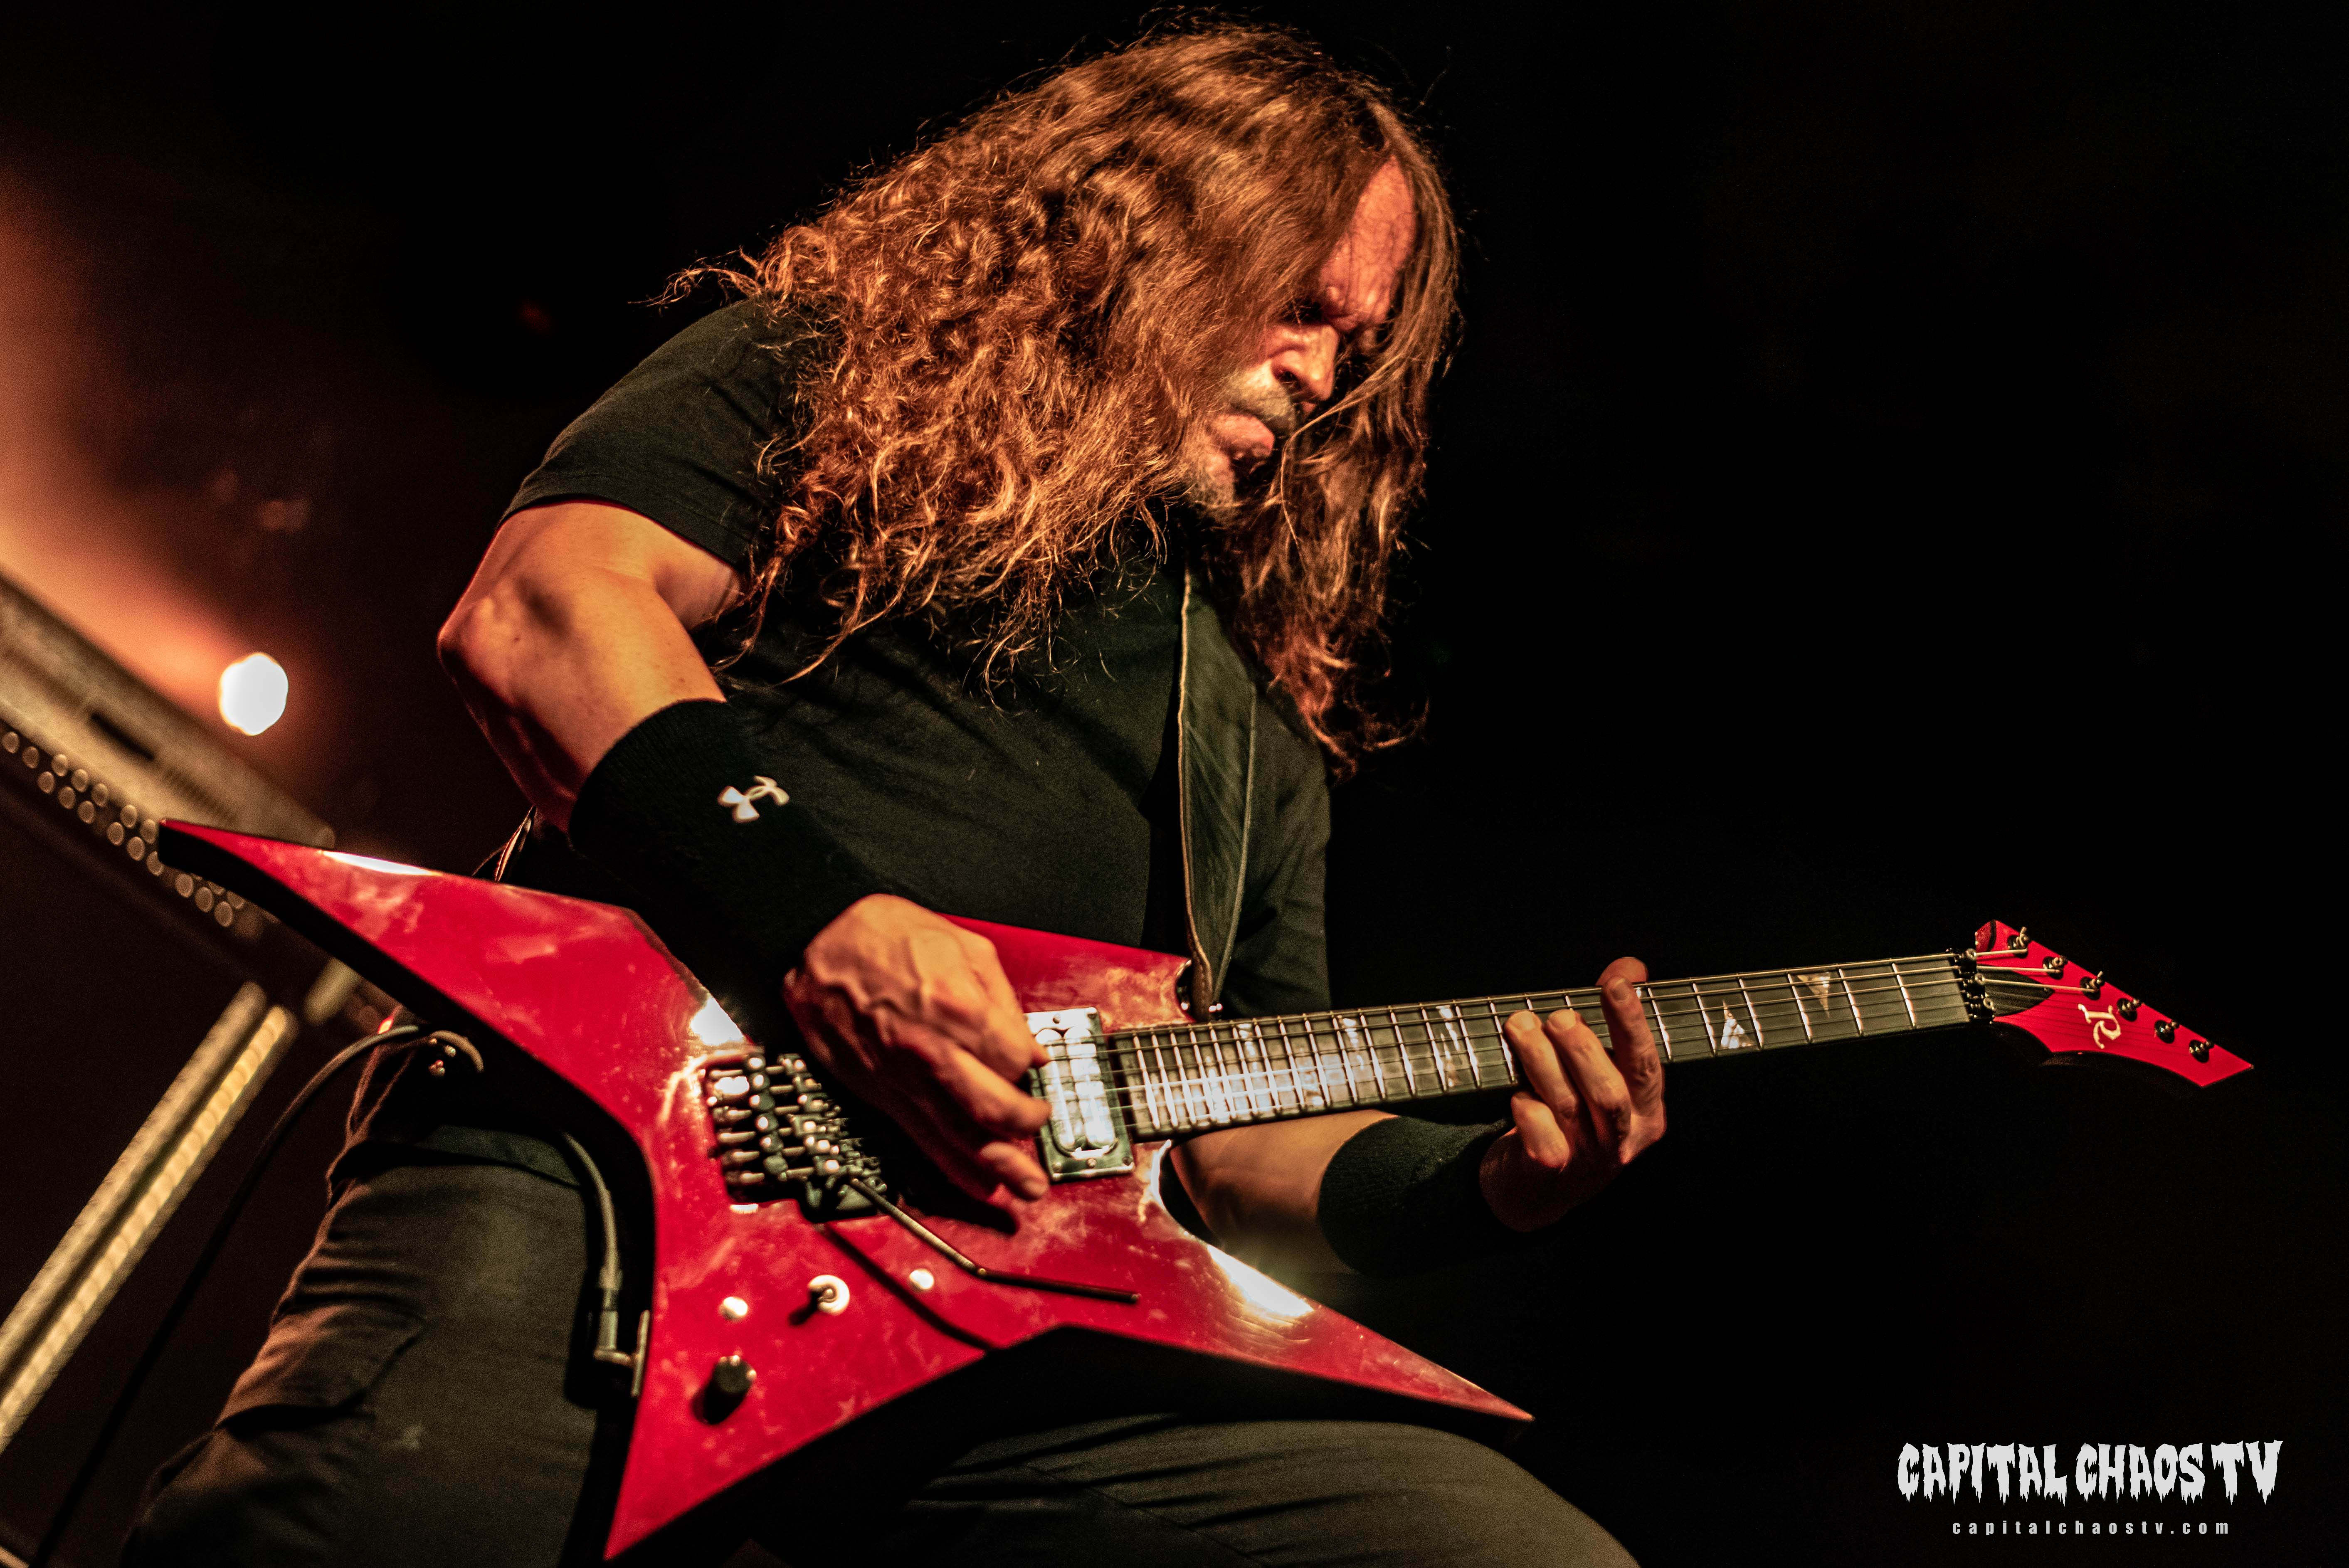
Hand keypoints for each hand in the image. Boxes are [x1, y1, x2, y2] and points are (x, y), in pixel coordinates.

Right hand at [781, 895, 1049, 1202]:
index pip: (1017, 1058)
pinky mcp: (880, 1093)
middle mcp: (932, 1050)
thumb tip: (1030, 1045)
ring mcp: (903, 1077)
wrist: (817, 942)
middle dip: (1027, 1123)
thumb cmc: (886, 936)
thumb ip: (1002, 999)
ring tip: (1029, 1188)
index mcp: (957, 1006)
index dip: (1034, 1064)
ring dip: (1000, 1166)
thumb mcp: (965, 945)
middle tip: (1039, 1122)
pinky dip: (954, 1166)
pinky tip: (979, 1184)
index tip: (1036, 1064)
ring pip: (960, 1135)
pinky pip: (923, 1138)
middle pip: (995, 1107)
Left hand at [1480, 956, 1666, 1230]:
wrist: (1536, 1188)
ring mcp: (1587, 1161)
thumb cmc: (1572, 1115)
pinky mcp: (1550, 1173)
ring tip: (1519, 1026)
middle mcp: (1622, 1140)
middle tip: (1557, 1016)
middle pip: (1609, 1093)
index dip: (1631, 1023)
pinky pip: (1543, 1138)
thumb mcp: (1598, 1069)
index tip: (1614, 983)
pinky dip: (1529, 1110)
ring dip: (1541, 1061)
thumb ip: (1613, 1019)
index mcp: (1646, 1113)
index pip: (1645, 1064)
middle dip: (1582, 1049)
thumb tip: (1631, 967)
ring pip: (1570, 1107)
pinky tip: (1517, 1092)